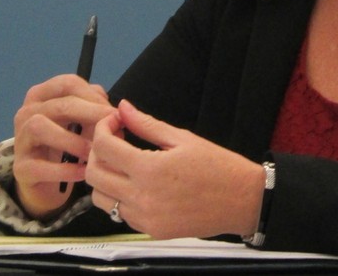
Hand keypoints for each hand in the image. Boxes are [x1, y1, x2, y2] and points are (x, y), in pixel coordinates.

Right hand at [12, 74, 115, 218]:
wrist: (45, 184)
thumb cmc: (65, 145)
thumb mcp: (80, 122)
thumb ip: (95, 107)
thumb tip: (113, 108)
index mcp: (42, 96)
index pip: (67, 84)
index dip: (94, 96)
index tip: (114, 112)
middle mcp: (26, 114)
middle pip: (58, 105)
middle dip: (89, 114)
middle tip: (111, 128)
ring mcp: (20, 141)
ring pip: (40, 127)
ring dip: (72, 139)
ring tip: (94, 152)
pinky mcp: (20, 169)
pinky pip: (40, 166)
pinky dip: (65, 170)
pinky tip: (84, 173)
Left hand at [86, 99, 264, 238]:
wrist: (243, 201)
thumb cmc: (218, 167)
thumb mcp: (182, 139)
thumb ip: (147, 124)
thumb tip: (124, 107)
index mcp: (150, 169)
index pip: (104, 147)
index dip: (103, 128)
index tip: (116, 121)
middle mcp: (141, 197)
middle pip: (94, 174)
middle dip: (97, 151)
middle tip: (115, 140)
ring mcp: (144, 218)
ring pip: (100, 198)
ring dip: (104, 177)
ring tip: (122, 163)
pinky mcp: (150, 231)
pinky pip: (119, 214)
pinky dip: (118, 196)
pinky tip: (136, 183)